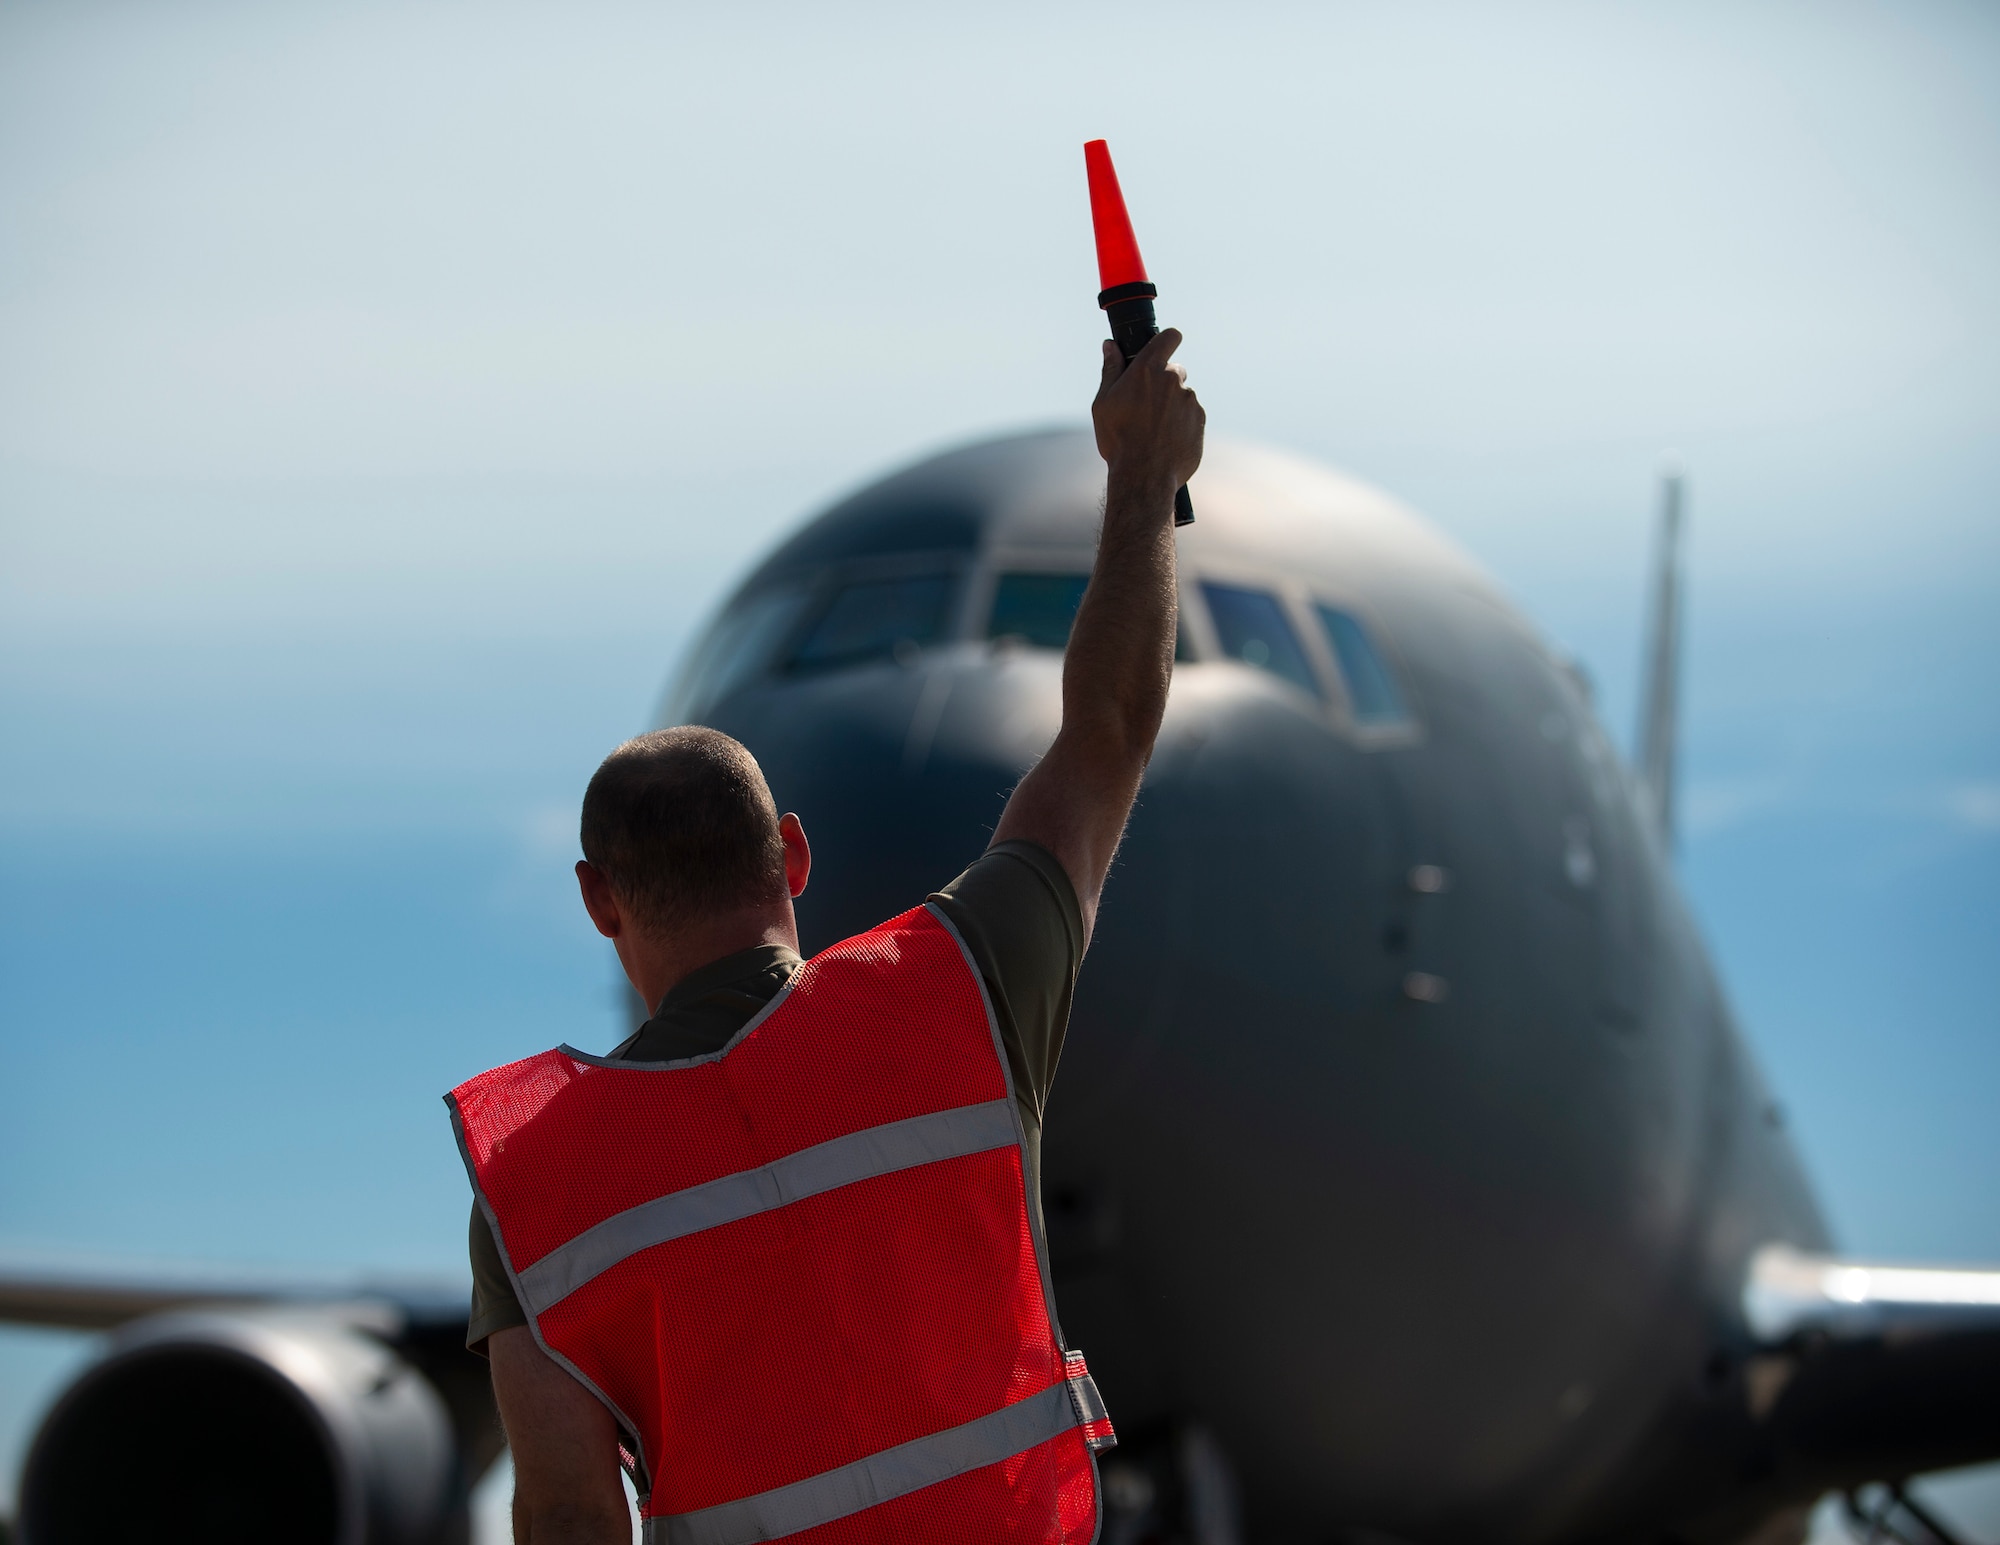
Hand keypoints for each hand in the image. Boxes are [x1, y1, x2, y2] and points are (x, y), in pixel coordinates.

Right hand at [1091, 329, 1204, 493]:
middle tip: (1147, 406)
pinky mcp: (1200, 420)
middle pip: (1175, 370)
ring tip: (1154, 430)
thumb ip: (1111, 370)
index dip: (1167, 340)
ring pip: (1183, 396)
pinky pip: (1191, 416)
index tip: (1163, 347)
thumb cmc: (1119, 439)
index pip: (1169, 337)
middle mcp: (1173, 380)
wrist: (1144, 476)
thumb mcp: (1104, 402)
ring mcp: (1190, 400)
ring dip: (1173, 406)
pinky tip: (1166, 440)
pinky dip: (1182, 424)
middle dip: (1164, 382)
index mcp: (1148, 370)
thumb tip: (1110, 345)